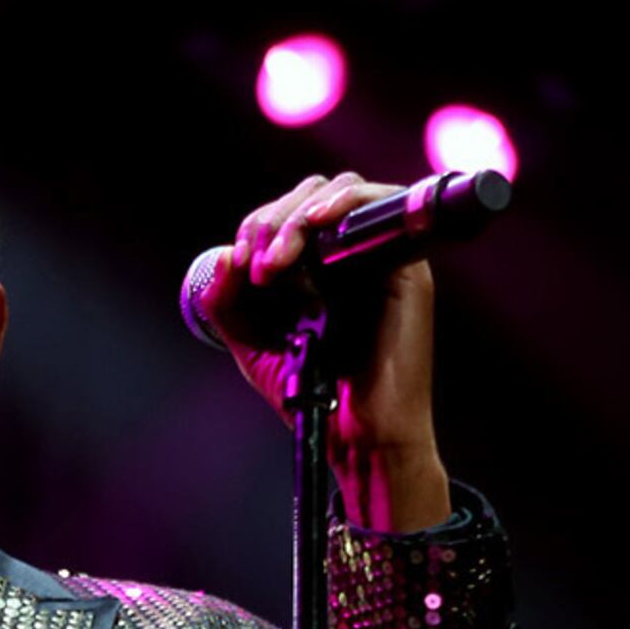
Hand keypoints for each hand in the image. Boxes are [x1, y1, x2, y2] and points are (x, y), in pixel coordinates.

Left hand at [214, 173, 454, 532]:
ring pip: (342, 190)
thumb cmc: (314, 394)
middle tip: (258, 270)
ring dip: (297, 216)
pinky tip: (312, 227)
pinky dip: (346, 203)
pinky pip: (384, 207)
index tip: (241, 269)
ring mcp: (381, 256)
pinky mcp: (406, 267)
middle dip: (271, 220)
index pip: (287, 211)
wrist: (356, 438)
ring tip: (275, 262)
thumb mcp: (253, 345)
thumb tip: (222, 255)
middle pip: (312, 192)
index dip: (258, 226)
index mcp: (318, 265)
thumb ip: (227, 303)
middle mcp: (353, 253)